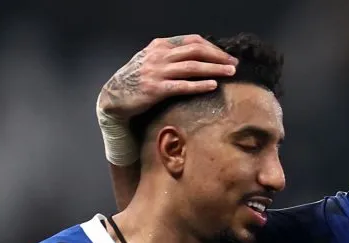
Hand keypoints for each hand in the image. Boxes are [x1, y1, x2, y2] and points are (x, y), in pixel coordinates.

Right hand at [97, 34, 237, 120]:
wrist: (114, 97)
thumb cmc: (136, 80)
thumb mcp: (151, 61)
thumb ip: (170, 56)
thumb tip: (197, 57)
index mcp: (159, 46)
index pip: (192, 40)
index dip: (213, 47)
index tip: (226, 56)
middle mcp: (159, 55)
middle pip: (195, 51)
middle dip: (218, 56)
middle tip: (234, 64)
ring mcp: (157, 71)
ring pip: (192, 67)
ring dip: (214, 69)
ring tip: (230, 73)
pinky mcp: (155, 88)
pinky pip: (183, 85)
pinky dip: (199, 85)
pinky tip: (213, 85)